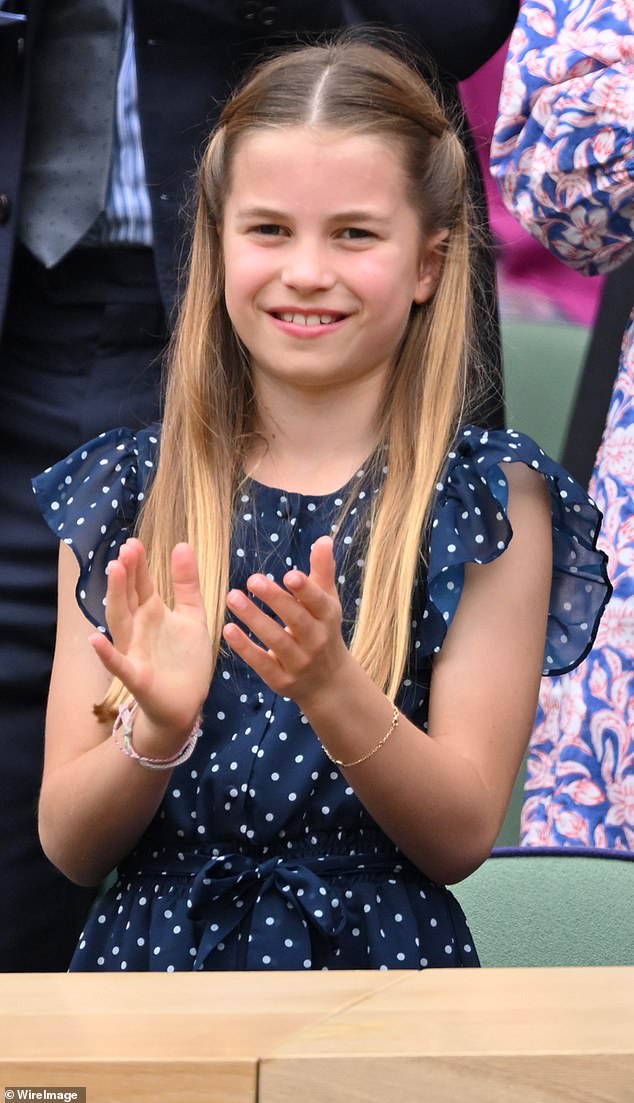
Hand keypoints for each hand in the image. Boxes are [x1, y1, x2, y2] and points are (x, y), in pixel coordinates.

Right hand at [89, 539, 212, 737]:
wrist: (186, 703)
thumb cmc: (185, 659)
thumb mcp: (192, 616)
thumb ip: (187, 584)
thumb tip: (182, 544)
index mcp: (152, 612)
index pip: (141, 583)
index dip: (138, 564)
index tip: (134, 542)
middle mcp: (138, 628)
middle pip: (128, 597)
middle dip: (126, 574)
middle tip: (126, 550)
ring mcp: (134, 651)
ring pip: (120, 622)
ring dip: (116, 598)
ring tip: (115, 573)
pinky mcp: (136, 677)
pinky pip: (118, 664)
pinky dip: (106, 653)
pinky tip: (94, 640)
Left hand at [223, 535, 349, 708]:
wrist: (328, 682)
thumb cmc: (323, 630)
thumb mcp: (327, 602)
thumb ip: (322, 571)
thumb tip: (323, 539)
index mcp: (328, 618)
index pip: (318, 602)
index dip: (305, 590)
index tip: (289, 575)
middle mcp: (316, 641)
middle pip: (296, 619)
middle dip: (276, 600)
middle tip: (252, 579)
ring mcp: (300, 662)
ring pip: (277, 640)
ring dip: (254, 619)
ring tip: (232, 597)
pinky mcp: (282, 680)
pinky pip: (262, 663)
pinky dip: (245, 648)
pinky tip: (228, 630)